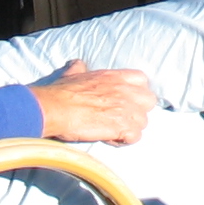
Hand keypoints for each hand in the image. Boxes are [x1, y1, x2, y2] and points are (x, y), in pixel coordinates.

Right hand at [32, 67, 154, 144]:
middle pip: (149, 102)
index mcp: (115, 77)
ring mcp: (126, 108)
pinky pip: (135, 137)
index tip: (126, 100)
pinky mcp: (123, 126)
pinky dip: (124, 140)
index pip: (142, 79)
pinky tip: (110, 139)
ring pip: (143, 122)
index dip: (136, 92)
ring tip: (113, 131)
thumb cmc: (61, 92)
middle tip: (122, 118)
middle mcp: (125, 90)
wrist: (54, 108)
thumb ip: (80, 69)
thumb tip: (78, 64)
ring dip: (130, 128)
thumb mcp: (74, 74)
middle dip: (138, 111)